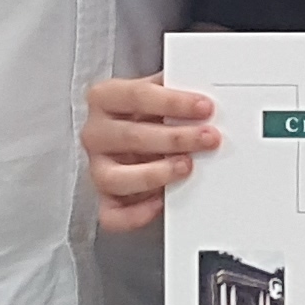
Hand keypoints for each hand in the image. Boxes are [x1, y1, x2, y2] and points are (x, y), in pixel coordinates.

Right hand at [85, 74, 219, 230]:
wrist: (130, 140)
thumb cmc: (144, 116)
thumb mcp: (156, 93)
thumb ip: (173, 89)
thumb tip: (206, 89)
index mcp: (105, 99)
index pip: (137, 96)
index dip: (173, 102)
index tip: (204, 107)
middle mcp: (96, 133)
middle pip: (132, 136)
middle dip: (176, 138)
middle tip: (208, 138)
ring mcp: (98, 168)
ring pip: (116, 178)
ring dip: (156, 173)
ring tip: (186, 167)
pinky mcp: (104, 199)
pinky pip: (113, 215)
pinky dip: (136, 214)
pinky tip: (160, 202)